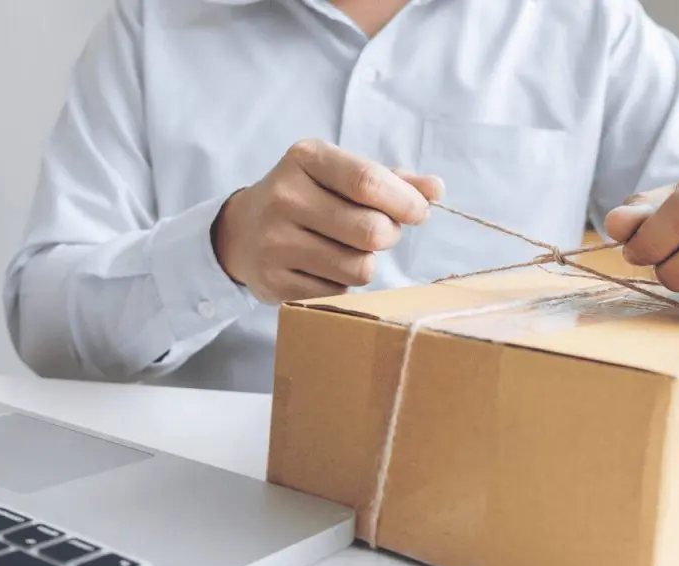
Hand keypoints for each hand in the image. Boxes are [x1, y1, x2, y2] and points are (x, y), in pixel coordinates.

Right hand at [213, 139, 442, 302]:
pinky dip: (343, 284)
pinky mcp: (273, 282)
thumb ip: (391, 181)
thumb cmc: (309, 198)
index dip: (405, 201)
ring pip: (359, 268)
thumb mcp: (341, 175)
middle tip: (379, 232)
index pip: (367, 181)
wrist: (242, 232)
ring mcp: (274, 242)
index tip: (419, 212)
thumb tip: (436, 189)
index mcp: (305, 159)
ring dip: (367, 263)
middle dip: (389, 235)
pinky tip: (325, 268)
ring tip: (349, 250)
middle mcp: (284, 197)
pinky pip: (337, 292)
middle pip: (370, 230)